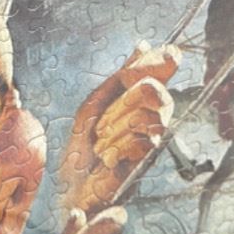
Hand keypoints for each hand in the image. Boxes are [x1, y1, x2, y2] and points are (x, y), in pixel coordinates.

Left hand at [59, 42, 181, 220]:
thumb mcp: (95, 105)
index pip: (162, 71)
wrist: (71, 189)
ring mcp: (152, 141)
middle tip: (102, 124)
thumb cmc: (82, 149)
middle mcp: (153, 119)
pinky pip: (141, 141)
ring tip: (102, 144)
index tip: (142, 66)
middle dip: (123, 103)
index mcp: (140, 102)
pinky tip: (108, 159)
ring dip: (115, 128)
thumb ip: (120, 78)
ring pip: (147, 116)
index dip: (157, 61)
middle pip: (155, 92)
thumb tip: (144, 45)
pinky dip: (116, 148)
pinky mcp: (148, 163)